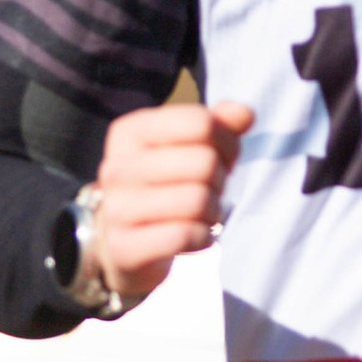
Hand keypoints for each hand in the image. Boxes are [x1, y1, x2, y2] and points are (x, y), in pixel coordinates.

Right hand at [83, 97, 254, 308]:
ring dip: (214, 212)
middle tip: (212, 190)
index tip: (223, 158)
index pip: (200, 122)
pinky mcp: (125, 247)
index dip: (228, 142)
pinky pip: (186, 235)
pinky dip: (203, 238)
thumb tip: (245, 114)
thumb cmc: (162, 187)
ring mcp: (117, 208)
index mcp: (130, 131)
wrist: (121, 244)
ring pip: (198, 200)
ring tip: (203, 214)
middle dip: (221, 180)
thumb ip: (216, 125)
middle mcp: (117, 166)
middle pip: (204, 162)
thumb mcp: (185, 148)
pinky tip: (194, 236)